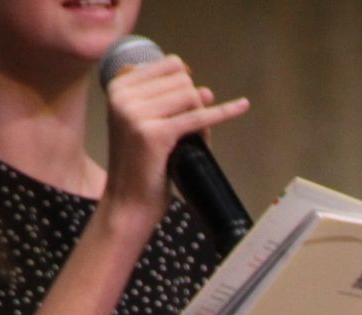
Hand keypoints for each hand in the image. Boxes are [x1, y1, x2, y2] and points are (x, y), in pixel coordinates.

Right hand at [101, 54, 249, 233]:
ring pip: (191, 95)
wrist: (128, 202)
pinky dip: (224, 113)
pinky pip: (199, 117)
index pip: (170, 65)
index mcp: (119, 86)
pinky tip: (242, 106)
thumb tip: (206, 91)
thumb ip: (171, 102)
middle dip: (194, 104)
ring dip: (201, 117)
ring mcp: (136, 113)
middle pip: (182, 80)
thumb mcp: (148, 124)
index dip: (185, 86)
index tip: (183, 109)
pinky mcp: (155, 134)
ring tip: (191, 142)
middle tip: (187, 132)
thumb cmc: (140, 165)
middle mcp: (123, 95)